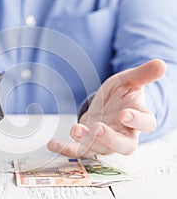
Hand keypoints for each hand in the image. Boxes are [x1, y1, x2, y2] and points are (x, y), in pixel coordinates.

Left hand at [48, 59, 166, 156]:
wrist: (107, 105)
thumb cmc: (121, 94)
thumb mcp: (129, 81)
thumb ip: (143, 75)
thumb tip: (161, 63)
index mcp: (138, 117)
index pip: (145, 124)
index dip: (137, 121)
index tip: (124, 114)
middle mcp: (124, 134)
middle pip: (124, 145)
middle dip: (110, 139)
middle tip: (98, 128)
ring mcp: (105, 142)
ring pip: (99, 149)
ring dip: (86, 141)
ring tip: (74, 129)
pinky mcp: (88, 144)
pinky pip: (78, 151)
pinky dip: (65, 149)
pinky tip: (52, 144)